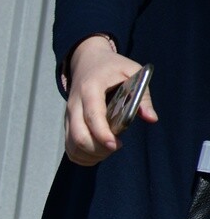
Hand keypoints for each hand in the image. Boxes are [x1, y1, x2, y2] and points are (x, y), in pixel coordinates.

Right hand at [64, 35, 157, 166]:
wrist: (86, 62)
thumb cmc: (112, 67)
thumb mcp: (132, 72)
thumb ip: (142, 96)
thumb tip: (151, 118)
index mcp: (90, 89)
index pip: (92, 116)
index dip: (102, 134)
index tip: (115, 145)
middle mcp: (74, 104)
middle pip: (78, 136)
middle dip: (97, 149)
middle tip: (116, 146)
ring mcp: (68, 116)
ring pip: (72, 145)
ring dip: (91, 154)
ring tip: (108, 150)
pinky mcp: (67, 124)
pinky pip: (69, 147)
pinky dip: (81, 156)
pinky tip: (97, 153)